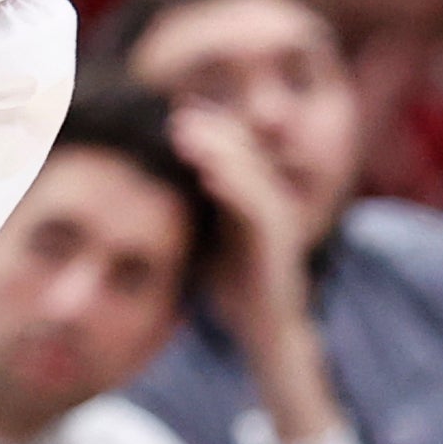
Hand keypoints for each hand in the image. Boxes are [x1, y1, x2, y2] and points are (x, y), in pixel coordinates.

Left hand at [169, 103, 320, 328]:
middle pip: (245, 150)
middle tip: (177, 116)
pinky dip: (232, 185)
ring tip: (186, 134)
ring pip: (250, 171)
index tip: (175, 113)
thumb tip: (162, 178)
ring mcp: (280, 218)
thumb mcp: (208, 236)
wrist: (265, 330)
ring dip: (217, 150)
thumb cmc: (232, 286)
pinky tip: (207, 174)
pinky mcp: (279, 240)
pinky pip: (256, 205)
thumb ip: (197, 207)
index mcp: (256, 197)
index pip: (237, 149)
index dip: (211, 128)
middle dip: (212, 130)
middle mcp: (272, 200)